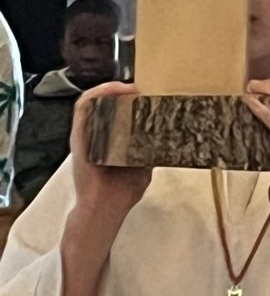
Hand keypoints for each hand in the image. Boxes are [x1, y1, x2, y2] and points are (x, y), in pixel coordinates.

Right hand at [70, 82, 151, 232]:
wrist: (104, 209)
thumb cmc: (121, 193)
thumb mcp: (142, 168)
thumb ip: (149, 153)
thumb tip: (166, 139)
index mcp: (109, 141)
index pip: (116, 112)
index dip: (130, 100)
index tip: (149, 94)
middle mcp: (95, 134)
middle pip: (104, 103)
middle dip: (123, 92)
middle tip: (142, 88)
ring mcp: (85, 135)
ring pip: (92, 100)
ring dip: (110, 89)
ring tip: (129, 86)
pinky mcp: (78, 137)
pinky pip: (83, 108)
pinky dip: (97, 95)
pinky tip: (114, 89)